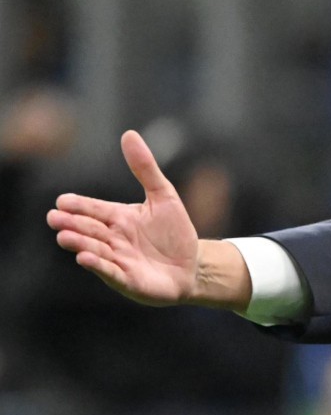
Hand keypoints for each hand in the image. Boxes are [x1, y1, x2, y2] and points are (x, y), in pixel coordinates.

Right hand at [47, 130, 200, 306]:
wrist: (192, 266)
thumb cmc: (175, 232)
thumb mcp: (163, 196)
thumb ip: (145, 168)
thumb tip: (129, 134)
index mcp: (118, 218)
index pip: (93, 209)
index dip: (78, 205)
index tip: (62, 201)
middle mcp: (113, 239)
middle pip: (89, 229)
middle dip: (72, 224)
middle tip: (55, 218)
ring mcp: (118, 260)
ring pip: (95, 250)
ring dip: (80, 243)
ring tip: (65, 236)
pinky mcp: (127, 279)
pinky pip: (110, 272)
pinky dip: (98, 265)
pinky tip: (85, 258)